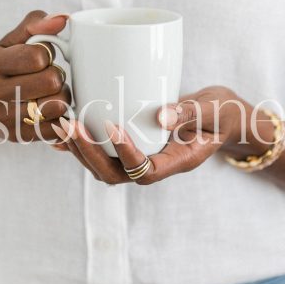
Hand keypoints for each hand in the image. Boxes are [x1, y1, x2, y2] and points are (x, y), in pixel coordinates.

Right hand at [0, 10, 70, 142]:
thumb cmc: (0, 68)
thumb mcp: (9, 42)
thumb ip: (35, 24)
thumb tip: (63, 19)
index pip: (37, 55)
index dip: (46, 54)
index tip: (39, 58)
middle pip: (51, 81)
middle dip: (56, 75)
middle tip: (49, 76)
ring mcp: (3, 119)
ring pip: (57, 105)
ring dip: (62, 96)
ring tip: (51, 93)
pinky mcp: (19, 138)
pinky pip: (57, 128)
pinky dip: (63, 117)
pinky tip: (53, 110)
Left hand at [51, 86, 273, 183]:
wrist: (224, 117)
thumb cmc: (224, 113)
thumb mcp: (215, 109)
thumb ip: (191, 112)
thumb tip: (161, 114)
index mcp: (178, 161)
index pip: (145, 171)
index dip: (125, 154)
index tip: (112, 127)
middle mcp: (156, 164)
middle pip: (116, 174)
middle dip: (89, 153)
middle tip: (70, 126)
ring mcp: (143, 156)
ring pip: (104, 167)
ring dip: (79, 149)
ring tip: (60, 124)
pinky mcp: (134, 145)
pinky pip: (104, 152)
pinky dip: (82, 143)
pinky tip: (62, 129)